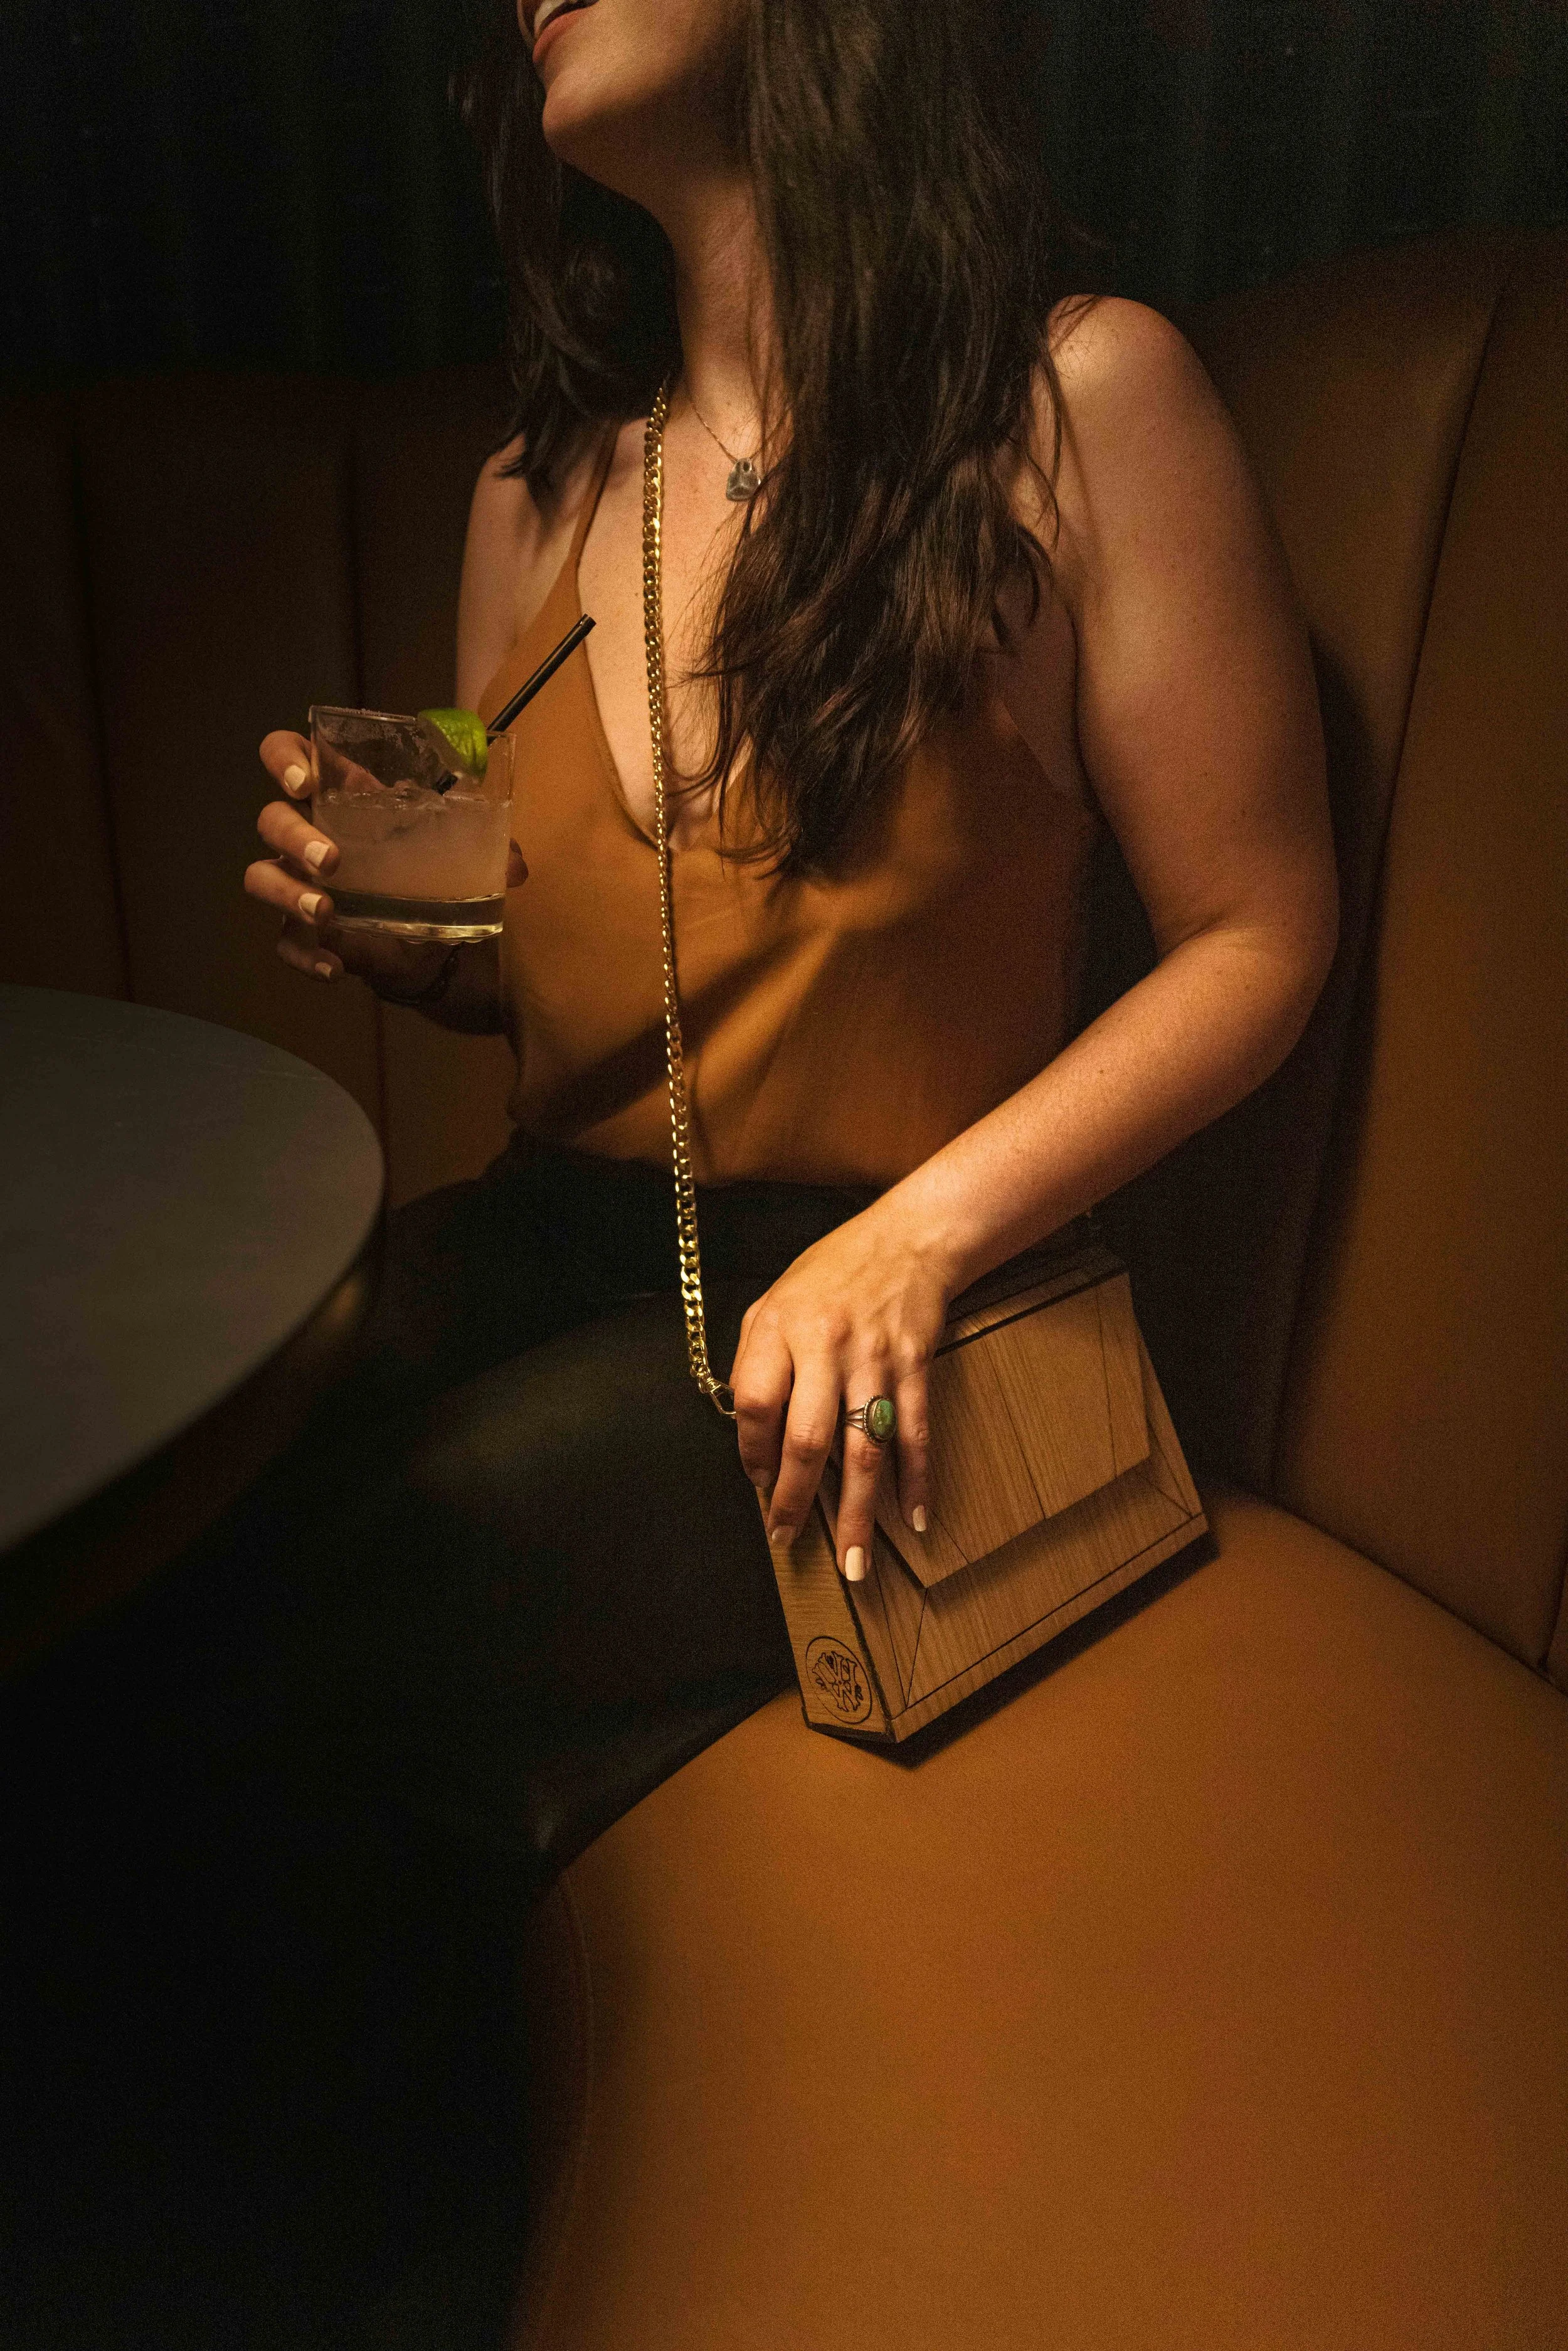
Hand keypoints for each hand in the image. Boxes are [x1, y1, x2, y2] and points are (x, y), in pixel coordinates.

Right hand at [246, 730, 526, 992]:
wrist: (443, 951)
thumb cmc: (441, 880)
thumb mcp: (471, 857)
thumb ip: (495, 851)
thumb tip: (517, 866)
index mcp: (345, 799)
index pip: (293, 756)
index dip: (286, 759)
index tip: (304, 781)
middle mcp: (312, 836)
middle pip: (271, 819)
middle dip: (293, 835)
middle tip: (331, 860)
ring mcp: (302, 885)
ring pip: (261, 876)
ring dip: (287, 891)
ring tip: (326, 909)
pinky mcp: (306, 934)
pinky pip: (286, 942)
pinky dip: (306, 955)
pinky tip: (334, 966)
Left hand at [730, 1201, 953, 1581]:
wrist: (907, 1241)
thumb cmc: (831, 1274)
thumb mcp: (774, 1301)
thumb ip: (755, 1358)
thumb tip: (748, 1430)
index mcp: (782, 1329)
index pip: (757, 1405)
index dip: (752, 1453)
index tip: (755, 1483)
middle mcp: (827, 1347)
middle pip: (807, 1438)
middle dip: (794, 1497)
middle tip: (786, 1537)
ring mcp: (875, 1360)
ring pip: (864, 1448)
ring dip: (857, 1511)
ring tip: (853, 1562)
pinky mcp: (914, 1368)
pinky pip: (915, 1435)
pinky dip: (916, 1481)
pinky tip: (913, 1519)